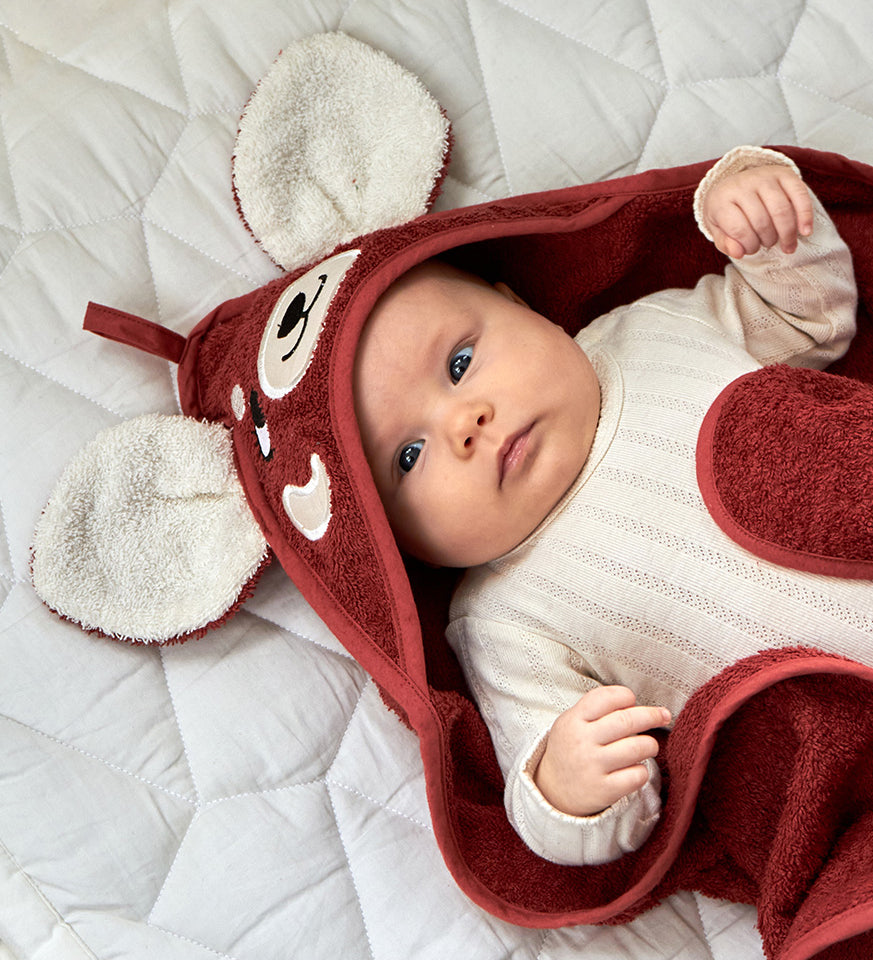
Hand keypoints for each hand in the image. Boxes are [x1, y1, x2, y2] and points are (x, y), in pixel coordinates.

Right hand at [533, 685, 669, 816]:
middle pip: (627, 720)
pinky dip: (642, 770)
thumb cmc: (571, 748)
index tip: (632, 701)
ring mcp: (593, 766)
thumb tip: (635, 703)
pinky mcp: (604, 790)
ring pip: (637, 747)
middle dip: (652, 715)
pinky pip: (637, 775)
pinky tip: (635, 769)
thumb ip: (596, 709)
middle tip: (663, 716)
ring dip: (650, 744)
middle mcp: (582, 741)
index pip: (605, 698)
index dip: (625, 696)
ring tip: (649, 746)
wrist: (552, 791)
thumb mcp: (571, 722)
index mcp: (574, 720)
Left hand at [702, 164, 813, 258]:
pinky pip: (799, 195)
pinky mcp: (785, 173)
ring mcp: (764, 176)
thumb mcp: (717, 230)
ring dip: (786, 234)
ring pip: (781, 211)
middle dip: (767, 241)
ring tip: (787, 246)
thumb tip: (739, 253)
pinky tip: (806, 232)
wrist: (735, 184)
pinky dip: (805, 215)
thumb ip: (725, 243)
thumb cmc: (727, 213)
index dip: (748, 245)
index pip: (739, 229)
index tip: (751, 250)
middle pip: (762, 221)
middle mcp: (742, 184)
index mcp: (721, 199)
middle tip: (767, 245)